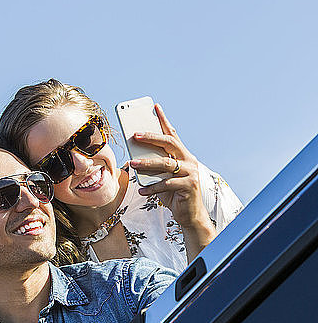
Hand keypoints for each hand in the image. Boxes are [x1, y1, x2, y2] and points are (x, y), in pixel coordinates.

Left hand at [130, 104, 211, 230]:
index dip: (164, 120)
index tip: (155, 107)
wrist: (190, 215)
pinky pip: (167, 184)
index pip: (173, 134)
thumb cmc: (174, 195)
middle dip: (151, 137)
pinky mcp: (189, 186)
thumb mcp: (163, 179)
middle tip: (135, 135)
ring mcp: (191, 173)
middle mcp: (189, 161)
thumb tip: (134, 161)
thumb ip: (154, 168)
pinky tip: (142, 191)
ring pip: (166, 164)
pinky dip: (152, 188)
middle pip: (169, 143)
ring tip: (132, 164)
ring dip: (147, 164)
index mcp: (183, 156)